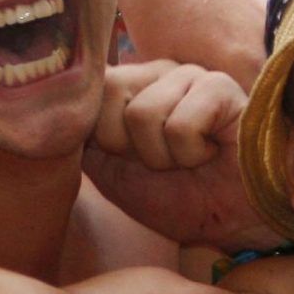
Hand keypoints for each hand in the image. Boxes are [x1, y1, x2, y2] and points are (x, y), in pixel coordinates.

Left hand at [81, 61, 278, 252]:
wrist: (235, 222)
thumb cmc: (179, 197)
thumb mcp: (113, 173)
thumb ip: (82, 139)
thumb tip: (57, 112)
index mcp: (129, 85)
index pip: (86, 89)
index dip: (101, 137)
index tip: (130, 160)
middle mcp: (156, 72)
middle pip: (107, 92)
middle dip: (127, 146)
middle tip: (162, 162)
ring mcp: (189, 75)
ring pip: (142, 113)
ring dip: (163, 156)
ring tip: (190, 160)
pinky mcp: (221, 88)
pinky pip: (180, 125)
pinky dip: (191, 154)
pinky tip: (211, 153)